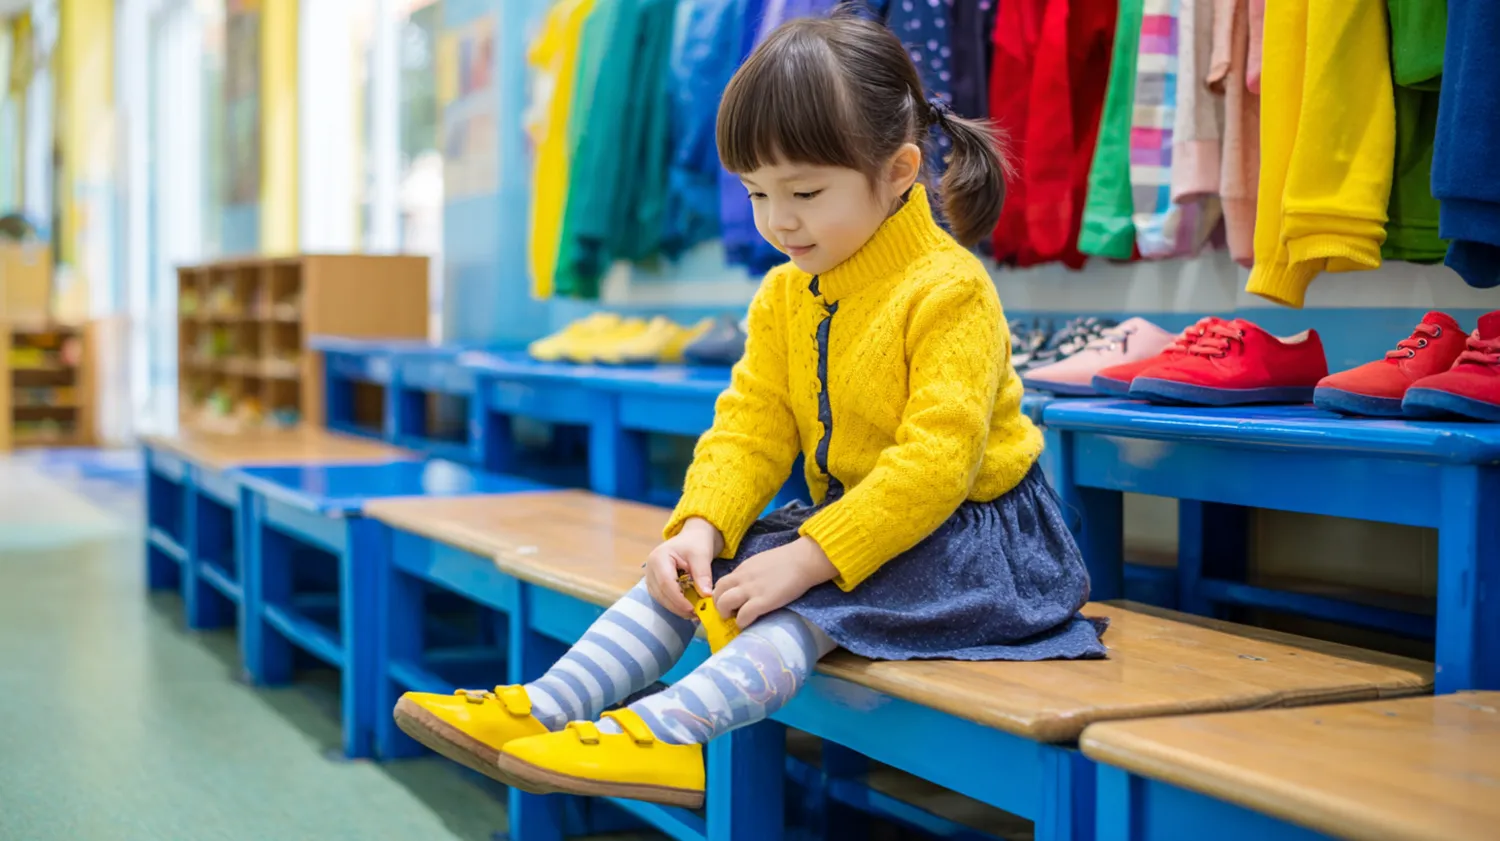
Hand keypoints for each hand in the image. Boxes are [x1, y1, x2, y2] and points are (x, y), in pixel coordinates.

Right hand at [645, 518, 724, 619]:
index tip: (693, 609)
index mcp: (658, 558)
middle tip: (696, 615)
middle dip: (678, 607)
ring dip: (676, 608)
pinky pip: (663, 598)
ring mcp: (651, 577)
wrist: (692, 538)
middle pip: (661, 594)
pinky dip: (675, 605)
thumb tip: (706, 595)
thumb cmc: (696, 543)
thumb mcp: (702, 555)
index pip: (665, 583)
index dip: (678, 599)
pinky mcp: (655, 584)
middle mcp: (650, 569)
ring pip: (661, 599)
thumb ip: (702, 574)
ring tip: (694, 613)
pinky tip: (688, 608)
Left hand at [712, 537, 836, 626]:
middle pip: (717, 593)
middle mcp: (742, 578)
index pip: (721, 584)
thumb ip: (750, 574)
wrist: (803, 560)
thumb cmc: (788, 560)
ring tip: (736, 619)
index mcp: (742, 569)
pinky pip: (743, 615)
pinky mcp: (763, 601)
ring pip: (724, 603)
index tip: (728, 604)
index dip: (721, 596)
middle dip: (719, 606)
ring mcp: (751, 590)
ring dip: (726, 615)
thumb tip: (747, 586)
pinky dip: (742, 622)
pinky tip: (748, 624)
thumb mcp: (761, 562)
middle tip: (729, 613)